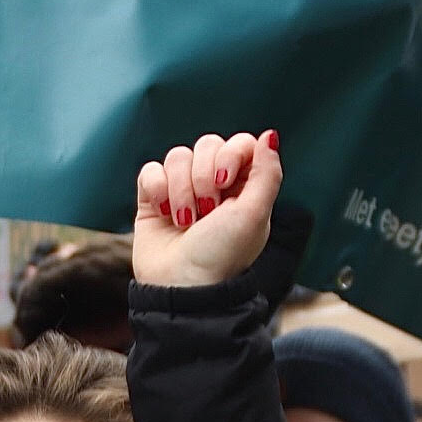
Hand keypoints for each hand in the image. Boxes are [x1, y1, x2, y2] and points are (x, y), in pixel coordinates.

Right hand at [131, 130, 281, 287]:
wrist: (181, 285)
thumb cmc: (221, 255)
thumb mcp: (254, 215)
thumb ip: (267, 174)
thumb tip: (270, 136)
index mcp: (244, 188)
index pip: (240, 143)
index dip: (229, 154)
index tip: (224, 182)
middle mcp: (215, 186)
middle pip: (207, 144)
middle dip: (203, 177)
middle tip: (206, 211)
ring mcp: (182, 190)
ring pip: (178, 157)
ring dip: (180, 189)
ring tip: (184, 220)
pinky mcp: (153, 198)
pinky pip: (151, 171)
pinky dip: (156, 190)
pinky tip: (163, 214)